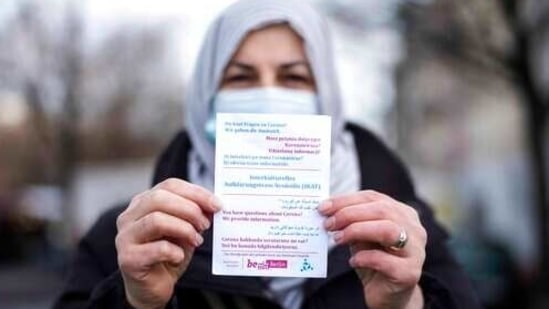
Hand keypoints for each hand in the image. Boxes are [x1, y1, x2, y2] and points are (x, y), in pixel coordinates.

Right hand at [115, 178, 221, 308]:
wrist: (153, 288)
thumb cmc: (169, 254)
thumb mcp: (185, 229)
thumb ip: (195, 214)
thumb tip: (213, 204)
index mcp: (144, 202)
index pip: (170, 185)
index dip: (196, 192)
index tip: (217, 204)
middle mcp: (129, 216)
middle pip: (159, 198)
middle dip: (189, 209)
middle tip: (206, 224)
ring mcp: (125, 237)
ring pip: (156, 220)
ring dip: (183, 229)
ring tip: (197, 240)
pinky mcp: (128, 259)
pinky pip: (156, 248)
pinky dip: (174, 251)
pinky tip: (179, 257)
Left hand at [319, 190, 426, 308]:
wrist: (388, 294)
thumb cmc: (373, 260)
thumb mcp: (361, 237)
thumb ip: (351, 222)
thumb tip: (327, 211)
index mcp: (402, 213)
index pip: (373, 197)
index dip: (346, 200)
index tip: (323, 208)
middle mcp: (413, 228)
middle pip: (382, 210)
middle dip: (349, 214)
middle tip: (328, 224)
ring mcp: (416, 250)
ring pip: (388, 230)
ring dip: (357, 231)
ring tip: (337, 240)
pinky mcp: (410, 273)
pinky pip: (386, 261)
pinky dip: (365, 258)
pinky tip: (353, 261)